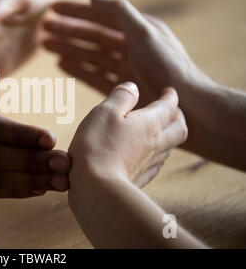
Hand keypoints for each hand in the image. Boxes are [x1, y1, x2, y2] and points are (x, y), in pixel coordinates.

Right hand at [44, 0, 211, 107]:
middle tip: (43, 29)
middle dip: (68, 31)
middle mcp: (132, 49)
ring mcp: (126, 71)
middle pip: (93, 36)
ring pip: (92, 55)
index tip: (53, 9)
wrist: (188, 108)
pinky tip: (62, 64)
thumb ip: (119, 12)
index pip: (101, 17)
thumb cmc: (168, 68)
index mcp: (139, 31)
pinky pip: (95, 76)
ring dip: (70, 49)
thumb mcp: (144, 32)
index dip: (77, 11)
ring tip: (45, 45)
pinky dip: (79, 69)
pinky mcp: (122, 91)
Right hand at [68, 82, 186, 193]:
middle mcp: (155, 144)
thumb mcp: (105, 112)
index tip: (168, 91)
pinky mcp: (139, 180)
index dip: (170, 97)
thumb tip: (133, 87)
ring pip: (168, 148)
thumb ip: (121, 97)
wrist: (97, 188)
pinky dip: (156, 156)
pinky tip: (148, 158)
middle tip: (173, 111)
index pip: (168, 106)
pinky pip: (155, 165)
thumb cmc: (98, 145)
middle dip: (178, 118)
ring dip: (169, 137)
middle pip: (178, 129)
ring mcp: (149, 164)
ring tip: (161, 133)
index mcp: (150, 124)